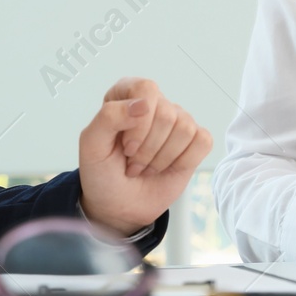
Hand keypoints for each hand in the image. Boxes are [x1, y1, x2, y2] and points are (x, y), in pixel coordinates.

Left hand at [78, 77, 211, 235]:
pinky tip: (166, 167)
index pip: (145, 89)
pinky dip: (184, 161)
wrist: (118, 205)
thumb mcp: (92, 146)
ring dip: (162, 158)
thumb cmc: (102, 173)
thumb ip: (108, 117)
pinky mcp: (193, 141)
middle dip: (148, 149)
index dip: (139, 122)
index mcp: (127, 94)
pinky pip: (203, 141)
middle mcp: (154, 103)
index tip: (126, 147)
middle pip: (167, 114)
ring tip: (146, 166)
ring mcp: (176, 121)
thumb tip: (143, 104)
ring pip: (185, 128)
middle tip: (133, 162)